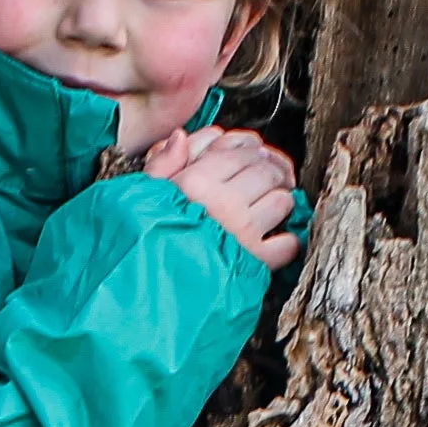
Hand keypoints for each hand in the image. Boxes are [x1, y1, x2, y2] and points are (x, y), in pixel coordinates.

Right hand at [142, 125, 301, 271]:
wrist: (142, 290)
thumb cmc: (141, 241)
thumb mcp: (142, 195)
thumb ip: (161, 163)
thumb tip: (181, 136)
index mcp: (196, 181)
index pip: (239, 151)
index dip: (249, 152)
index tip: (250, 159)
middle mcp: (223, 202)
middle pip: (265, 172)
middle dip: (269, 174)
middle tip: (265, 182)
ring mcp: (241, 232)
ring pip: (281, 201)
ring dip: (279, 204)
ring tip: (266, 210)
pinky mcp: (253, 262)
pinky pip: (286, 244)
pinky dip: (286, 242)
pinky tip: (274, 242)